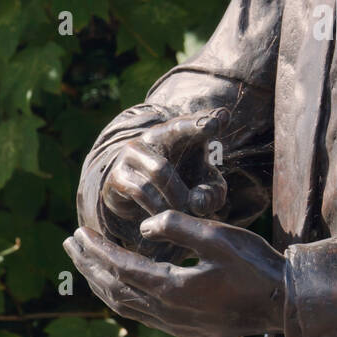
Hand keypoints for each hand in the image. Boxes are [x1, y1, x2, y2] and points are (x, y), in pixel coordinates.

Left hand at [63, 211, 285, 336]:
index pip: (120, 268)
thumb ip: (177, 227)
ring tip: (87, 264)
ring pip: (124, 306)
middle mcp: (167, 313)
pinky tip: (122, 285)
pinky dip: (122, 296)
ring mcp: (176, 326)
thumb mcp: (218, 236)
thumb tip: (145, 228)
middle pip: (114, 289)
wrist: (284, 305)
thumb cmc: (255, 265)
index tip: (79, 232)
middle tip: (70, 244)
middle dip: (89, 265)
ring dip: (102, 283)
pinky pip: (141, 314)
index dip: (97, 249)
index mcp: (172, 289)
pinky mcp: (187, 330)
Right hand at [98, 109, 230, 249]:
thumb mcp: (203, 188)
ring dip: (176, 197)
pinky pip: (140, 192)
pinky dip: (156, 208)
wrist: (137, 197)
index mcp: (178, 133)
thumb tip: (198, 203)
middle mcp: (152, 136)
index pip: (191, 122)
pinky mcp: (116, 175)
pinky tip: (162, 217)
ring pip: (160, 171)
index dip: (203, 121)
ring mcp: (131, 154)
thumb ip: (211, 193)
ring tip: (185, 214)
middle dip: (193, 149)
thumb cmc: (181, 184)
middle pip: (175, 135)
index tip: (220, 119)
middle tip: (198, 202)